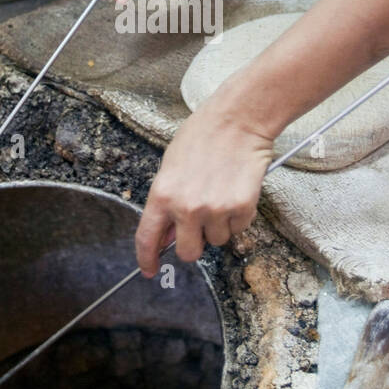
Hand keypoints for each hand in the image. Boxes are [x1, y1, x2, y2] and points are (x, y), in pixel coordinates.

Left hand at [135, 99, 274, 276]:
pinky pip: (239, 228)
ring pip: (217, 240)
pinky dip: (239, 216)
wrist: (237, 119)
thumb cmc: (202, 136)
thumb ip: (167, 202)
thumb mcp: (171, 166)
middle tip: (200, 225)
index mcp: (162, 195)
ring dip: (219, 225)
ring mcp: (215, 209)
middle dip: (194, 243)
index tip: (149, 269)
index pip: (147, 239)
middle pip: (188, 252)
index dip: (147, 259)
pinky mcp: (241, 207)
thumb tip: (168, 232)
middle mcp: (187, 208)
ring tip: (221, 193)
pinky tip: (236, 190)